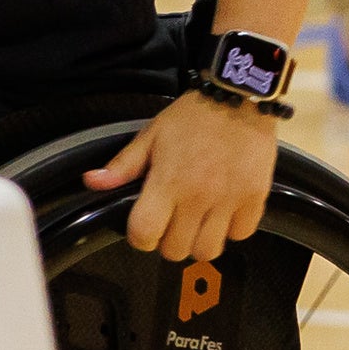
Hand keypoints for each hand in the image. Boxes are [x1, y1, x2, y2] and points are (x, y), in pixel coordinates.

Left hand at [82, 89, 280, 265]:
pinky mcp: (255, 199)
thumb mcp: (150, 136)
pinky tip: (224, 212)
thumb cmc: (192, 117)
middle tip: (172, 223)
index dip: (140, 238)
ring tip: (198, 223)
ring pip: (209, 251)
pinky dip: (232, 229)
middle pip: (176, 251)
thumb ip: (122, 165)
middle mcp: (198, 197)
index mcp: (168, 182)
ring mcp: (229, 200)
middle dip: (169, 241)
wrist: (239, 98)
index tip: (145, 228)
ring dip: (199, 241)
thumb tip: (93, 182)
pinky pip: (241, 234)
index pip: (145, 234)